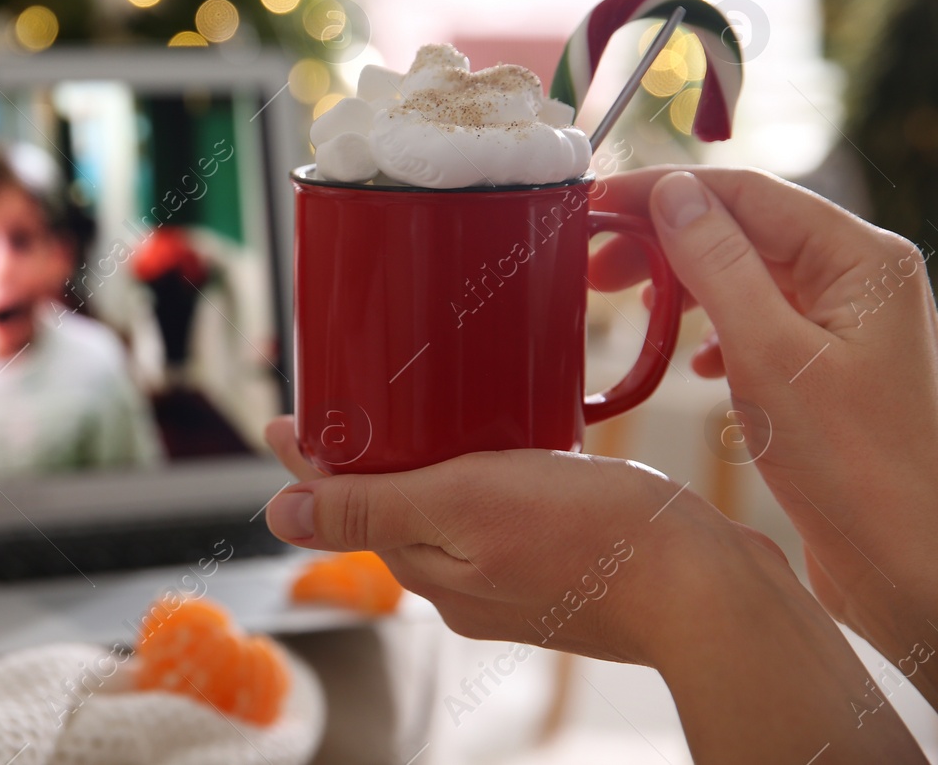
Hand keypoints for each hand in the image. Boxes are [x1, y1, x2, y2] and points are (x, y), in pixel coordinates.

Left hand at [263, 418, 926, 762]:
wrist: (713, 588)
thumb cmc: (597, 537)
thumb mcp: (465, 505)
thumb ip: (374, 509)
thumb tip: (280, 512)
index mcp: (432, 569)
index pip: (347, 505)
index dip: (314, 458)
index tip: (286, 416)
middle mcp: (466, 584)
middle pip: (393, 510)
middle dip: (364, 461)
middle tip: (345, 405)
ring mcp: (518, 579)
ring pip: (449, 513)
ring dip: (425, 466)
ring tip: (415, 415)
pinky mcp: (566, 564)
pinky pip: (503, 515)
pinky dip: (486, 477)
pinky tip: (505, 445)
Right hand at [590, 167, 937, 699]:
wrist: (911, 568)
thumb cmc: (857, 471)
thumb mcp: (770, 358)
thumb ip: (718, 265)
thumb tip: (672, 192)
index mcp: (861, 259)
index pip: (745, 191)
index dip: (661, 191)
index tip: (592, 204)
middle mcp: (861, 278)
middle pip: (744, 227)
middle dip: (664, 242)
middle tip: (593, 270)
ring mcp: (850, 323)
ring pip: (747, 274)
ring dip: (684, 285)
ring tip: (631, 314)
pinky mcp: (833, 366)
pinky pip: (760, 321)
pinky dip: (714, 331)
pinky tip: (694, 365)